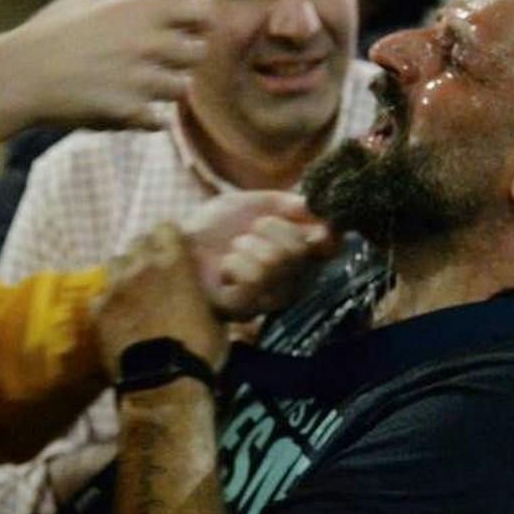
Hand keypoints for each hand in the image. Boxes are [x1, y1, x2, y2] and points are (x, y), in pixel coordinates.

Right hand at [0, 0, 212, 136]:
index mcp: (143, 10)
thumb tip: (142, 1)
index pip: (202, 9)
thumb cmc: (49, 31)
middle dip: (184, 56)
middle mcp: (151, 44)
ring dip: (166, 87)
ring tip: (142, 85)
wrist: (23, 75)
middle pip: (199, 52)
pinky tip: (130, 108)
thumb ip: (123, 1)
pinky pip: (159, 120)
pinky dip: (148, 117)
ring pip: (182, 88)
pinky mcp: (131, 113)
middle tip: (164, 59)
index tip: (191, 24)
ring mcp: (143, 81)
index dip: (200, 17)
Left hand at [98, 224, 224, 373]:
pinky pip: (101, 294)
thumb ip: (205, 292)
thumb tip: (205, 290)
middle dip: (146, 252)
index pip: (165, 228)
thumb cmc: (200, 350)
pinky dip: (109, 301)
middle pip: (138, 243)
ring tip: (134, 290)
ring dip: (125, 272)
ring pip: (115, 263)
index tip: (174, 249)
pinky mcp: (98, 310)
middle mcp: (141, 266)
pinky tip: (119, 315)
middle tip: (155, 271)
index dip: (170, 237)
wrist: (165, 383)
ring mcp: (115, 287)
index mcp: (174, 262)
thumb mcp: (217, 316)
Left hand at [180, 191, 337, 319]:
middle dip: (268, 230)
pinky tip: (225, 269)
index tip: (314, 222)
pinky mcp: (246, 310)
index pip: (332, 245)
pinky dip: (235, 263)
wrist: (181, 240)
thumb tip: (317, 206)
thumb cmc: (220, 224)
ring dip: (246, 246)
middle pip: (300, 248)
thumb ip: (290, 204)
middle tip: (249, 233)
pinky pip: (254, 277)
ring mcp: (271, 298)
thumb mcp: (258, 204)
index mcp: (301, 254)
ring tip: (233, 252)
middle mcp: (294, 280)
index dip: (327, 231)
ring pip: (276, 260)